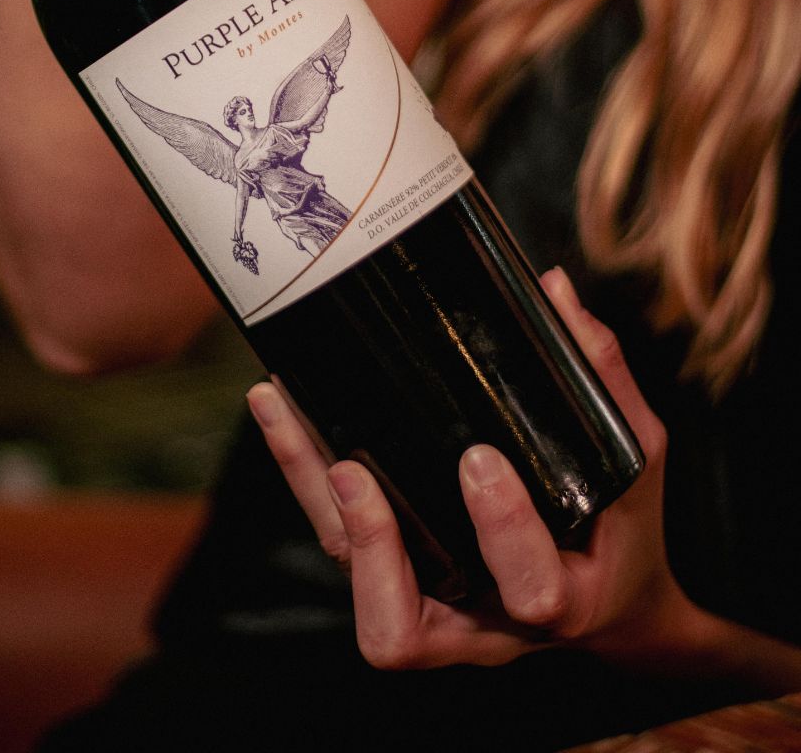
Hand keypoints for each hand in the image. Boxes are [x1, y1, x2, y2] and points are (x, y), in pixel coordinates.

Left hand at [248, 267, 693, 671]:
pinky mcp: (396, 577)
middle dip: (372, 549)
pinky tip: (282, 407)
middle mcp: (484, 623)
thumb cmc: (621, 528)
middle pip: (402, 627)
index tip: (480, 459)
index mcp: (561, 598)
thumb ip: (602, 378)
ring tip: (286, 411)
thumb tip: (555, 289)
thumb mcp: (634, 456)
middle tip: (352, 472)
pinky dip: (303, 476)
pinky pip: (337, 542)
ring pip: (349, 583)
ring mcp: (433, 607)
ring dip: (313, 501)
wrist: (610, 601)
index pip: (533, 590)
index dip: (503, 531)